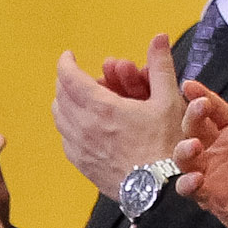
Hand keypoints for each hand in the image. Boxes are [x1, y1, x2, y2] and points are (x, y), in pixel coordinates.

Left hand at [52, 37, 184, 194]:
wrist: (158, 189)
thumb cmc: (166, 144)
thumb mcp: (169, 101)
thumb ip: (161, 65)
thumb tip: (159, 37)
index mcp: (102, 107)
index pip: (69, 77)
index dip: (66, 62)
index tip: (69, 56)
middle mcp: (84, 126)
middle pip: (60, 95)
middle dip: (69, 81)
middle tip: (85, 77)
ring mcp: (79, 147)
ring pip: (59, 117)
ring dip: (67, 102)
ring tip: (84, 99)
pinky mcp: (81, 163)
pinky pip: (65, 137)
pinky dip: (70, 124)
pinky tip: (86, 125)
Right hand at [177, 72, 227, 227]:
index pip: (215, 109)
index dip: (201, 95)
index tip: (188, 84)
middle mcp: (219, 149)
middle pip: (195, 128)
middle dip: (191, 116)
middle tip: (198, 107)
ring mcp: (212, 173)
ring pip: (185, 158)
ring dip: (183, 149)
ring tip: (193, 145)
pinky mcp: (211, 197)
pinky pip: (192, 190)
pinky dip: (188, 183)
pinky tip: (196, 178)